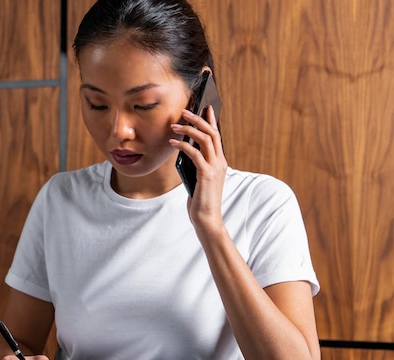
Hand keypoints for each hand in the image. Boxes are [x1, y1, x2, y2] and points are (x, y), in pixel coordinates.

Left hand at [170, 105, 226, 229]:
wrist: (207, 218)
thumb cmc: (201, 201)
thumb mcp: (198, 178)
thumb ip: (196, 165)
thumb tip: (185, 151)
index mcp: (219, 162)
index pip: (217, 136)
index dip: (211, 120)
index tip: (205, 108)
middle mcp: (220, 162)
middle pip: (211, 133)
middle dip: (198, 119)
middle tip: (185, 111)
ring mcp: (215, 167)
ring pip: (205, 139)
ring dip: (189, 129)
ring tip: (174, 126)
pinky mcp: (206, 174)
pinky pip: (194, 153)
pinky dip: (183, 145)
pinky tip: (173, 143)